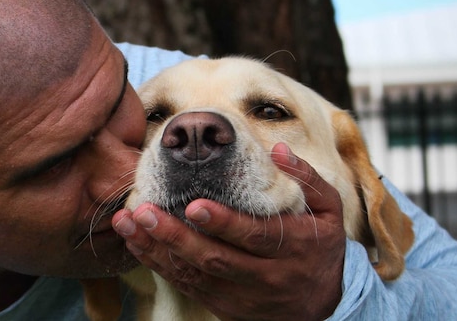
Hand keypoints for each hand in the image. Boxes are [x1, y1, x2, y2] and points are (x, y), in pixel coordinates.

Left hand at [113, 143, 345, 320]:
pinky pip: (187, 286)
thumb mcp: (328, 211)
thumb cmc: (319, 245)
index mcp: (295, 247)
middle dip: (176, 236)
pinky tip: (136, 242)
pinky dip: (158, 264)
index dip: (224, 223)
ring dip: (158, 249)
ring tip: (128, 223)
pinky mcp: (223, 304)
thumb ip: (307, 179)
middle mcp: (267, 275)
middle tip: (144, 212)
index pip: (256, 236)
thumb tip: (279, 151)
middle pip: (217, 259)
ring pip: (195, 275)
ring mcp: (242, 295)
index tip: (194, 206)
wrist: (321, 305)